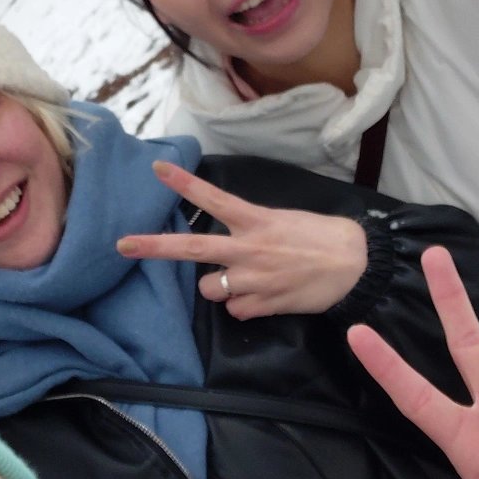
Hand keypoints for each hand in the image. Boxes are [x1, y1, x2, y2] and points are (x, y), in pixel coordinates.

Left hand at [115, 162, 367, 318]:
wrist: (356, 266)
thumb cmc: (322, 236)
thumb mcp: (283, 219)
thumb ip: (251, 228)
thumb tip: (229, 239)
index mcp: (256, 220)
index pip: (213, 198)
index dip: (184, 184)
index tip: (157, 169)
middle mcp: (249, 249)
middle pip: (193, 249)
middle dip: (154, 247)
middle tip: (122, 245)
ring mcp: (254, 280)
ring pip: (210, 289)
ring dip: (218, 286)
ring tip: (244, 278)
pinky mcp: (264, 305)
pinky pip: (235, 310)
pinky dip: (242, 305)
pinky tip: (264, 295)